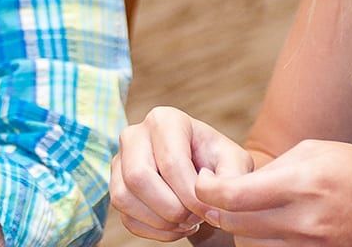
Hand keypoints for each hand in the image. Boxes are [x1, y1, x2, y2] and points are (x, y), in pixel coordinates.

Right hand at [110, 106, 253, 241]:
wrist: (204, 172)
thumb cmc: (218, 163)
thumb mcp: (235, 162)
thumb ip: (232, 176)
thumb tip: (206, 195)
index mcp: (165, 120)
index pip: (170, 162)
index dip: (191, 195)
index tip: (211, 211)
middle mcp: (135, 134)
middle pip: (138, 178)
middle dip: (171, 208)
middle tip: (195, 217)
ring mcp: (120, 160)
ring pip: (123, 198)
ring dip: (160, 221)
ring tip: (187, 221)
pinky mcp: (116, 186)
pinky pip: (125, 217)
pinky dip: (153, 231)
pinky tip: (175, 225)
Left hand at [195, 139, 351, 245]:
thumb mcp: (318, 151)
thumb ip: (275, 166)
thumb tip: (239, 180)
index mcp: (301, 183)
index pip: (234, 196)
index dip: (207, 188)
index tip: (203, 178)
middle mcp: (303, 219)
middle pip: (235, 223)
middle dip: (213, 208)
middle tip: (208, 191)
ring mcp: (310, 243)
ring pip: (250, 241)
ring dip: (236, 225)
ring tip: (237, 205)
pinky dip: (260, 237)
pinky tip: (262, 220)